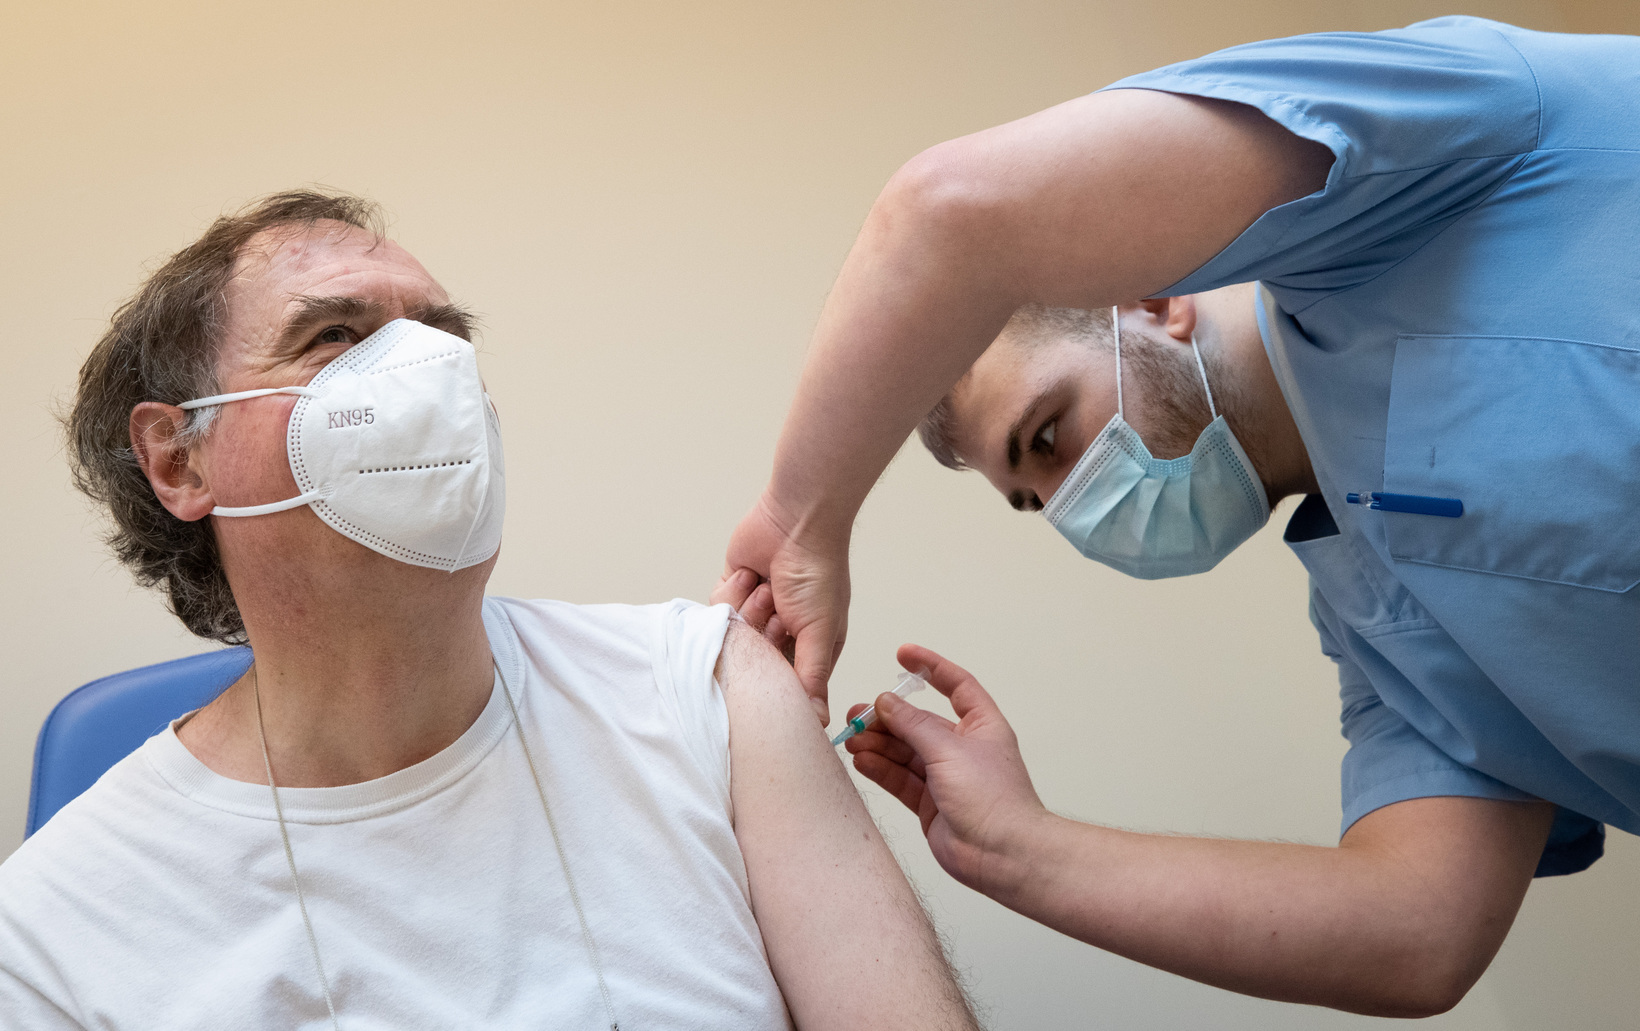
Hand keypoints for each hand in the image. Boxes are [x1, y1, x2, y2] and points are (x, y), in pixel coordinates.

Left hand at [723, 492, 850, 722]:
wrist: (795, 521)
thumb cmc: (818, 573)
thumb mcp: (820, 633)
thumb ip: (812, 680)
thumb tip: (817, 722)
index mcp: (811, 644)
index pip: (786, 683)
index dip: (777, 679)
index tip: (774, 674)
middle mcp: (782, 630)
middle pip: (754, 661)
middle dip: (762, 639)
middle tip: (779, 617)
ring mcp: (755, 610)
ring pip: (734, 636)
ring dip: (750, 612)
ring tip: (769, 590)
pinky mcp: (732, 591)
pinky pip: (718, 610)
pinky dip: (733, 593)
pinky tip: (751, 577)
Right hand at [845, 644, 1048, 895]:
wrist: (1003, 854)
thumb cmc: (994, 798)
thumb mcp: (950, 749)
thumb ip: (914, 724)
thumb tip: (887, 701)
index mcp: (981, 726)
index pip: (956, 685)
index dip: (931, 667)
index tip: (903, 655)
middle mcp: (963, 749)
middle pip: (919, 722)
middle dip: (888, 717)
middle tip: (857, 713)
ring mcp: (945, 777)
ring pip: (904, 752)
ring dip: (878, 743)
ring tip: (851, 738)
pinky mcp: (930, 804)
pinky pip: (899, 779)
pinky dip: (880, 769)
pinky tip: (861, 760)